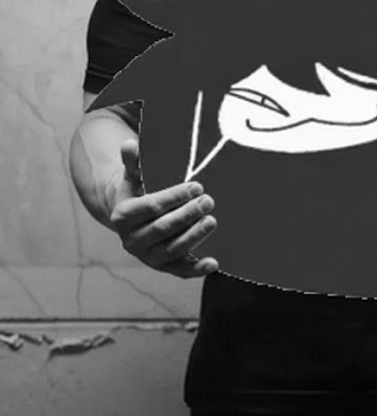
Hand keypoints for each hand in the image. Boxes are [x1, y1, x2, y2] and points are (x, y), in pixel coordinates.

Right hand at [105, 139, 219, 278]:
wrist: (131, 221)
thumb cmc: (136, 192)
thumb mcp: (131, 177)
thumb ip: (132, 162)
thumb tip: (129, 144)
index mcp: (123, 216)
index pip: (152, 206)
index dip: (175, 197)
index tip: (197, 186)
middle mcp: (132, 240)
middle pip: (163, 228)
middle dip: (187, 215)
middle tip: (209, 201)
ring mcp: (147, 256)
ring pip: (172, 249)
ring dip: (194, 237)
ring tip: (212, 221)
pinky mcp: (162, 267)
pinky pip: (179, 271)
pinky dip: (196, 269)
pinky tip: (214, 263)